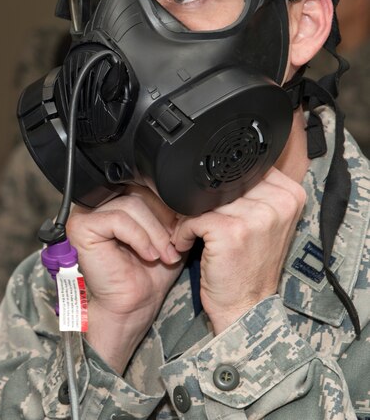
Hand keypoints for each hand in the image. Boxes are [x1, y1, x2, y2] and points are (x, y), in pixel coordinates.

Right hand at [66, 186, 183, 371]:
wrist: (134, 304)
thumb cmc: (150, 271)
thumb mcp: (170, 230)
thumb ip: (173, 206)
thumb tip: (187, 188)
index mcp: (117, 195)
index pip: (145, 181)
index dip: (167, 202)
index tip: (181, 226)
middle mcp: (98, 200)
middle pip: (139, 189)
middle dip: (163, 218)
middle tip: (174, 243)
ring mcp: (86, 212)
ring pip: (132, 204)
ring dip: (155, 232)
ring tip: (164, 254)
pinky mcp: (82, 227)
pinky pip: (118, 219)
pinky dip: (139, 237)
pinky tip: (148, 255)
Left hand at [172, 167, 305, 333]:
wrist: (248, 309)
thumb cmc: (253, 266)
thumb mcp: (268, 223)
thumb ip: (257, 192)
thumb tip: (225, 164)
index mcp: (291, 195)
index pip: (246, 169)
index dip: (226, 186)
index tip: (219, 208)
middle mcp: (278, 202)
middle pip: (225, 183)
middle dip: (205, 202)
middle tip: (199, 223)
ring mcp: (255, 216)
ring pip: (206, 200)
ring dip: (190, 218)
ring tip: (191, 235)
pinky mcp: (231, 231)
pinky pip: (193, 218)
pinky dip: (183, 232)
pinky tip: (186, 245)